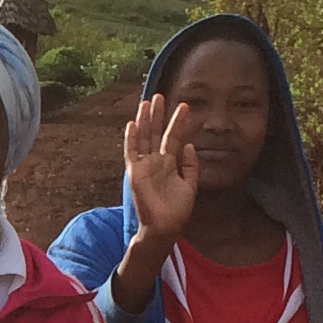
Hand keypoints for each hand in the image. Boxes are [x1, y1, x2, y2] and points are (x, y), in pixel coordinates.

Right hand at [121, 90, 200, 247]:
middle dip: (158, 115)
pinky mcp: (135, 173)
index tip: (184, 106)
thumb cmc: (177, 210)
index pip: (173, 137)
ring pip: (143, 138)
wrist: (166, 227)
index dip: (178, 122)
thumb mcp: (190, 184)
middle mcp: (155, 161)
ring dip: (145, 120)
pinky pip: (131, 153)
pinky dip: (131, 139)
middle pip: (155, 133)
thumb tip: (191, 145)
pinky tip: (132, 124)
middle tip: (160, 96)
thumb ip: (190, 165)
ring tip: (147, 102)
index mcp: (168, 163)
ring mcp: (144, 166)